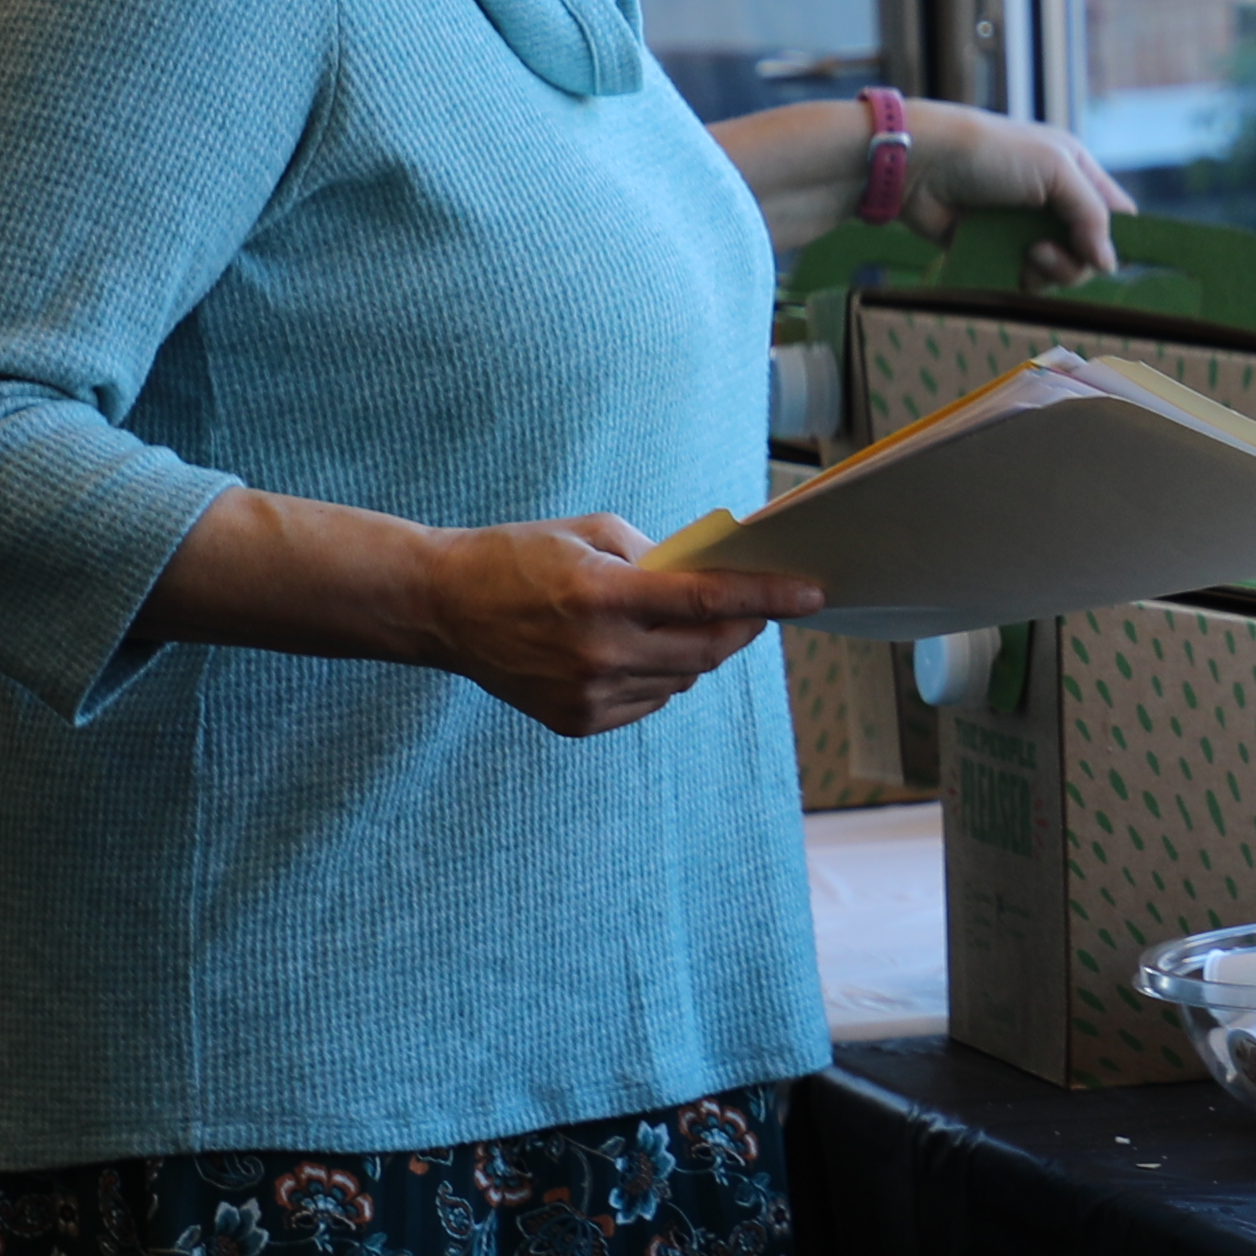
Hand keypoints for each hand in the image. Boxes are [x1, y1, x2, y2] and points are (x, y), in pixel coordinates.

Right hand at [418, 513, 810, 737]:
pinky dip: (659, 676)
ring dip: (697, 652)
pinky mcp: (576, 722)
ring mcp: (586, 695)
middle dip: (744, 629)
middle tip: (760, 610)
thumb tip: (716, 583)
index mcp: (602, 595)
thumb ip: (659, 558)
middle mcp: (598, 653)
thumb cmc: (519, 557)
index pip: (706, 602)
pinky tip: (636, 652)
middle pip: (707, 651)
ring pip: (682, 680)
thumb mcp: (592, 533)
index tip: (812, 595)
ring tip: (677, 624)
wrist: (444, 608)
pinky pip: (649, 702)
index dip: (767, 598)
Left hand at [926, 103, 1131, 283]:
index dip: (1115, 236)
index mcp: (1074, 171)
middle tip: (1042, 250)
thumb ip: (1091, 213)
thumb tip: (1109, 263)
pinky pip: (1025, 279)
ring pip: (1060, 270)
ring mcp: (1024, 228)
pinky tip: (1008, 265)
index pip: (1115, 212)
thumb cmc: (989, 154)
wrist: (921, 166)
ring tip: (1025, 254)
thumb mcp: (1054, 168)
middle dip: (1074, 259)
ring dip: (1048, 271)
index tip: (1100, 252)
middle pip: (1089, 251)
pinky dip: (1022, 279)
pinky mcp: (997, 250)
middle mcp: (1054, 201)